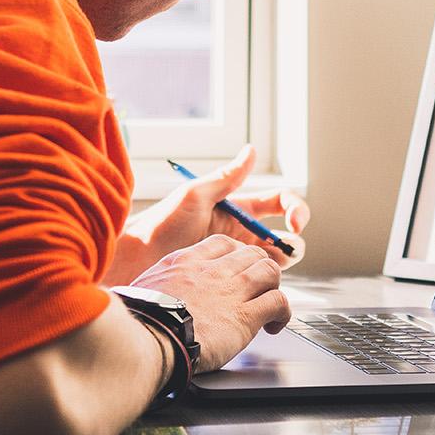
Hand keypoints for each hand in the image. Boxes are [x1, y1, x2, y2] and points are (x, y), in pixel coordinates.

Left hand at [110, 145, 310, 283]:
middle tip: (286, 251)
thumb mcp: (195, 195)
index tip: (295, 222)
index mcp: (238, 208)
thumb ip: (226, 177)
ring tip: (272, 268)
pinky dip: (267, 282)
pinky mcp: (229, 280)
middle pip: (284, 234)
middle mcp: (241, 232)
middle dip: (294, 241)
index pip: (279, 202)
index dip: (295, 208)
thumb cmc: (161, 224)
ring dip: (283, 262)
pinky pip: (257, 281)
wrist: (139, 260)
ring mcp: (236, 257)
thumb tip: (250, 150)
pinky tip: (259, 284)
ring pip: (275, 260)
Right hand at [130, 234, 290, 371]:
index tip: (237, 269)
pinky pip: (278, 302)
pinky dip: (283, 312)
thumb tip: (155, 292)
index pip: (223, 244)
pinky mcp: (246, 316)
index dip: (236, 255)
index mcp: (187, 261)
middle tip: (258, 287)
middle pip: (252, 253)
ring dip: (274, 286)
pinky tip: (275, 324)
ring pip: (270, 271)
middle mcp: (214, 270)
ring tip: (270, 303)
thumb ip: (160, 283)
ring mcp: (233, 290)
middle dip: (259, 268)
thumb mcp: (146, 287)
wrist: (150, 338)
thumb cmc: (142, 320)